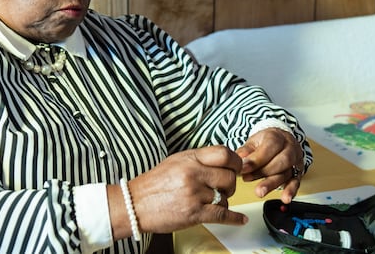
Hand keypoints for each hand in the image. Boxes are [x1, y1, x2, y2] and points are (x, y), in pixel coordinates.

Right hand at [118, 146, 247, 235]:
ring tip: (213, 202)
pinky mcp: (193, 213)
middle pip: (229, 176)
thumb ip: (198, 160)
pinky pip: (222, 215)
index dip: (236, 161)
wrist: (134, 205)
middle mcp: (193, 174)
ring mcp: (194, 194)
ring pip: (225, 197)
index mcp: (189, 158)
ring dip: (223, 201)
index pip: (224, 154)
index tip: (236, 168)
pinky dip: (234, 218)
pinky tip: (240, 219)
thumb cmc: (153, 185)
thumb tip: (222, 161)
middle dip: (230, 184)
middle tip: (224, 188)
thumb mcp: (175, 162)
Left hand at [235, 128, 304, 203]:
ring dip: (272, 183)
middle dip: (263, 171)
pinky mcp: (297, 173)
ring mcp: (295, 161)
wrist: (281, 140)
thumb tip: (239, 158)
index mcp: (277, 137)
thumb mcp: (254, 142)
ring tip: (259, 192)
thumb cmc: (266, 142)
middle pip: (282, 160)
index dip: (256, 159)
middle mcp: (290, 148)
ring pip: (287, 173)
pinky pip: (296, 182)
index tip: (243, 168)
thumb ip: (246, 150)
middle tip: (247, 178)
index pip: (270, 147)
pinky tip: (285, 199)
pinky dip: (291, 191)